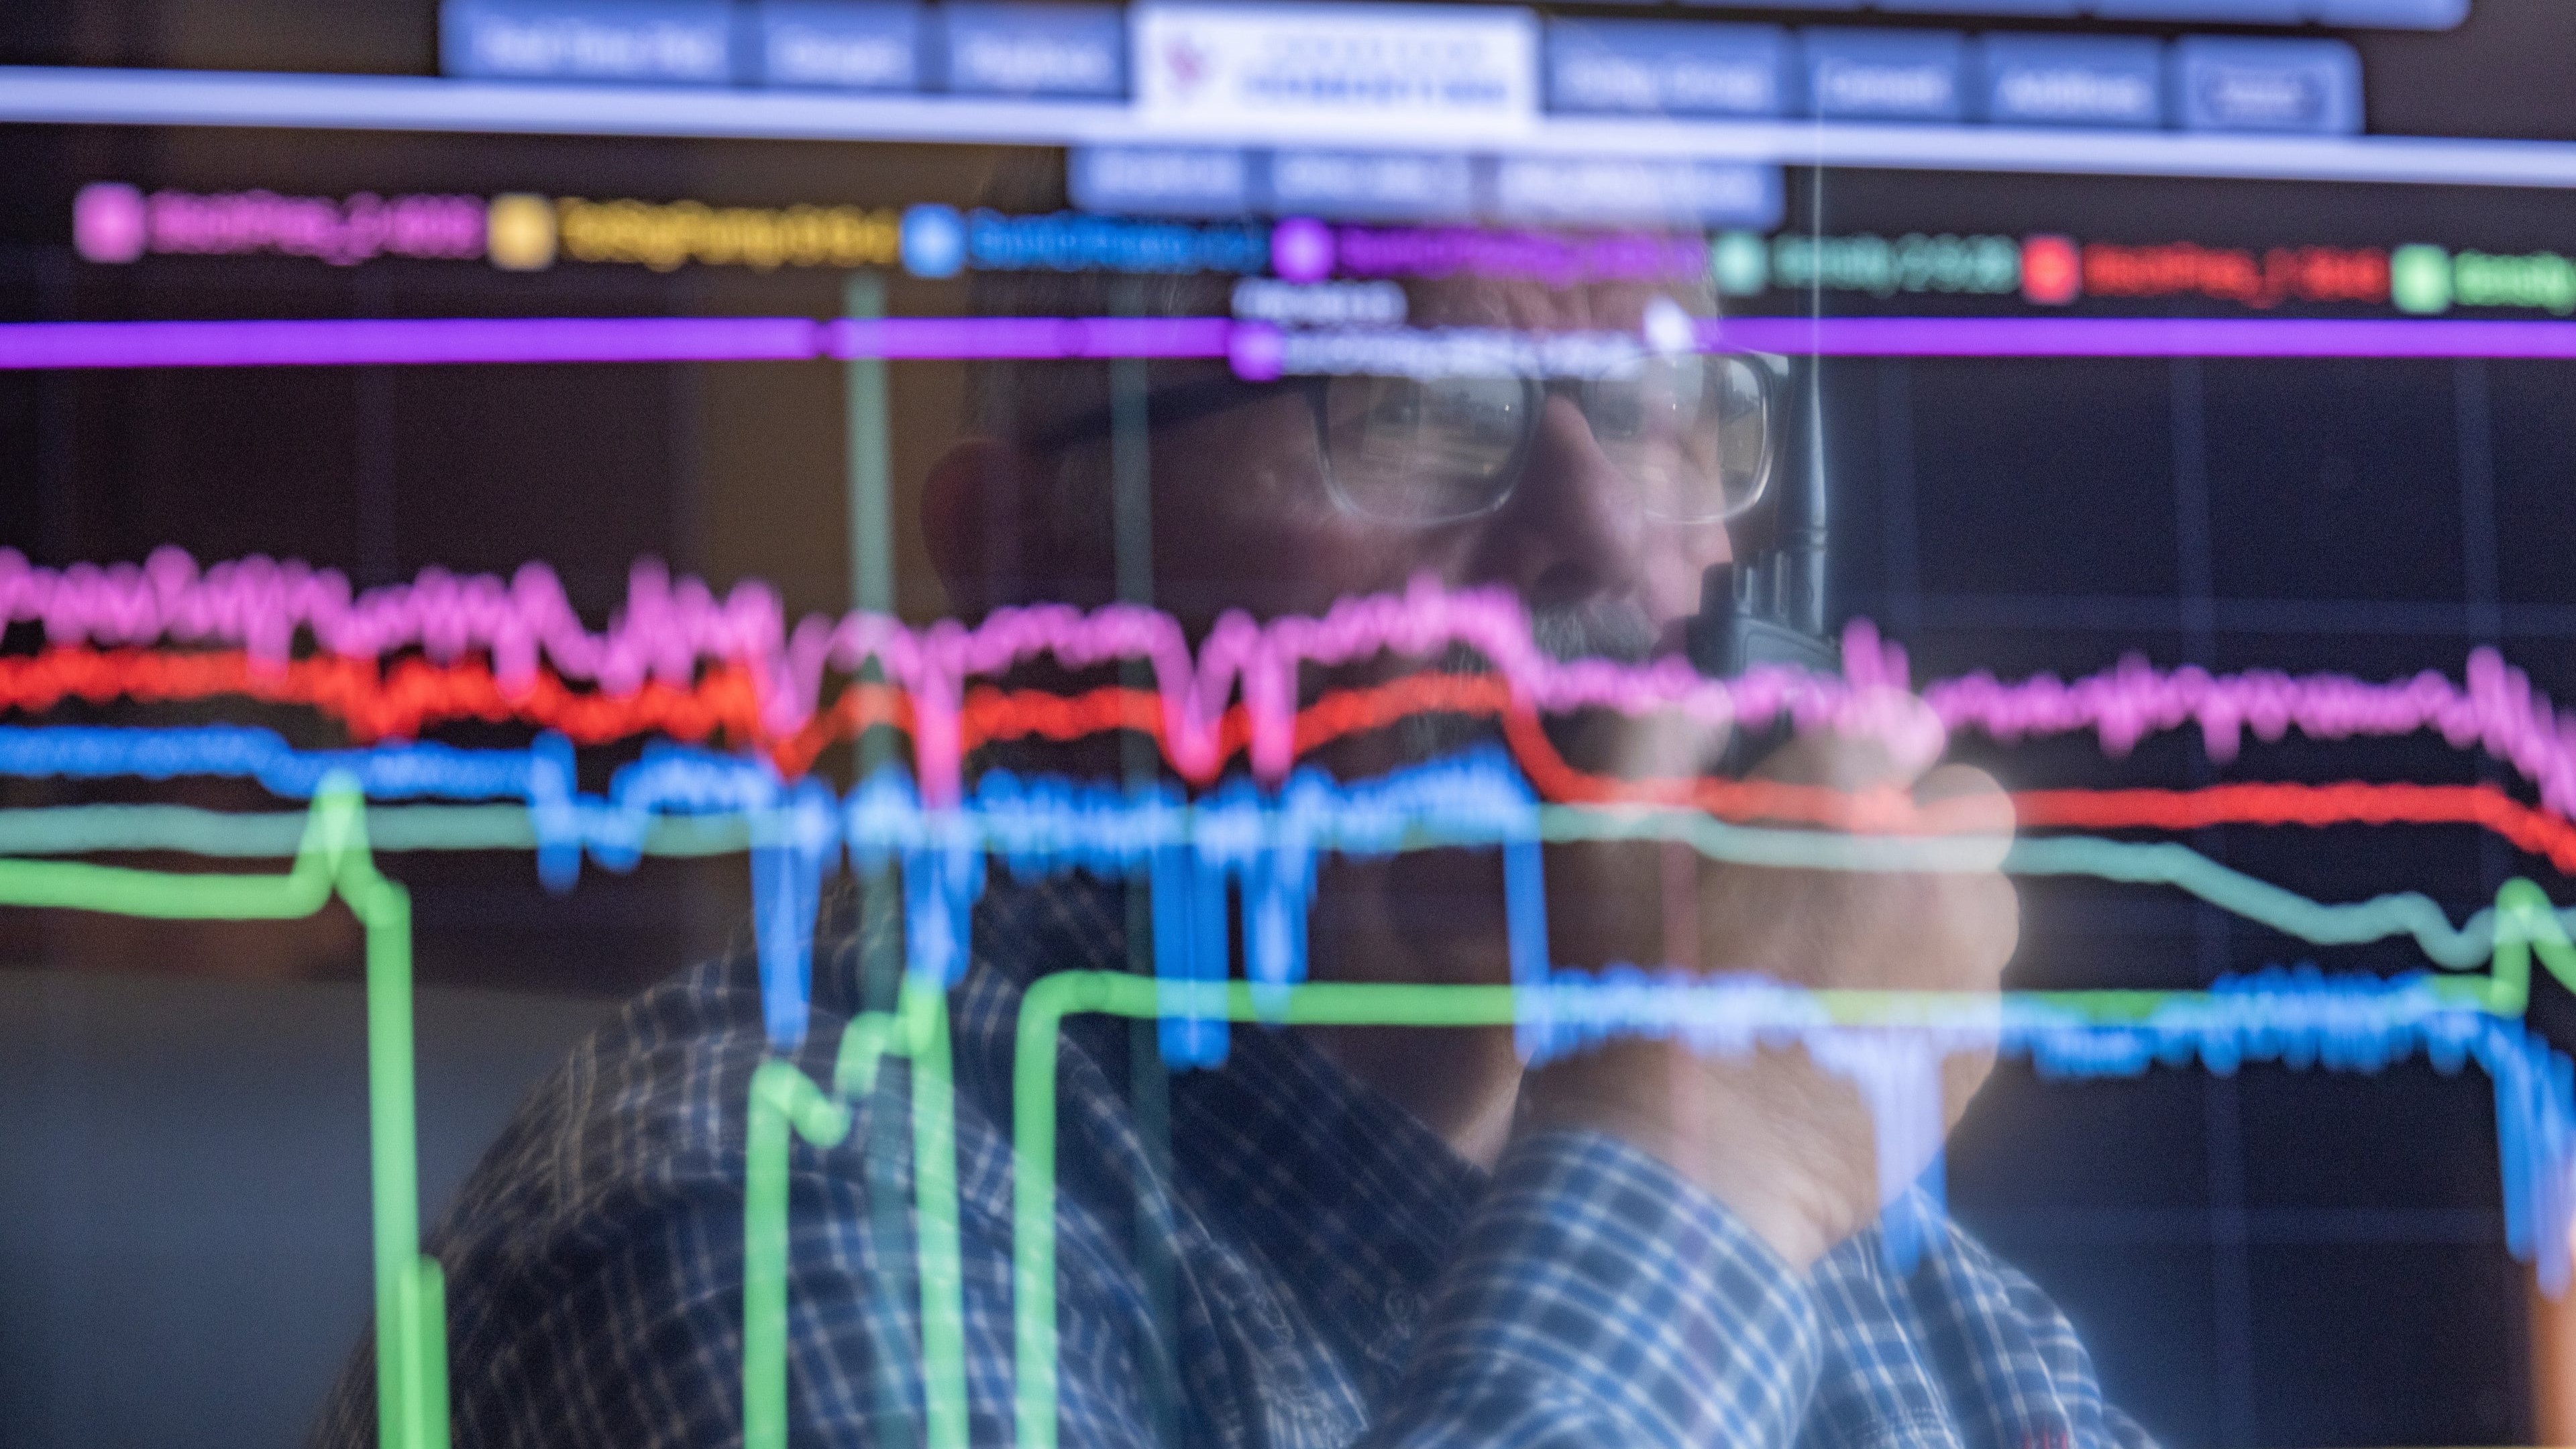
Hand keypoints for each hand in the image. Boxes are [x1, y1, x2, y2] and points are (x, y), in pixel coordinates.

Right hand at [1514, 697, 2019, 1270]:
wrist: (1678, 1169)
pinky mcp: (1974, 1057)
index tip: (1811, 786)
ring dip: (1926, 910)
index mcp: (1847, 804)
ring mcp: (1966, 972)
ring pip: (1980, 904)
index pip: (1897, 722)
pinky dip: (1919, 999)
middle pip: (1966, 810)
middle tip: (1827, 875)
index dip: (1852, 748)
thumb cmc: (1629, 986)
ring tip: (1833, 962)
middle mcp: (1933, 875)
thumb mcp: (1598, 832)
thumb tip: (1705, 686)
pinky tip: (1838, 1033)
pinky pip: (1967, 995)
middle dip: (1912, 824)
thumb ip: (1653, 728)